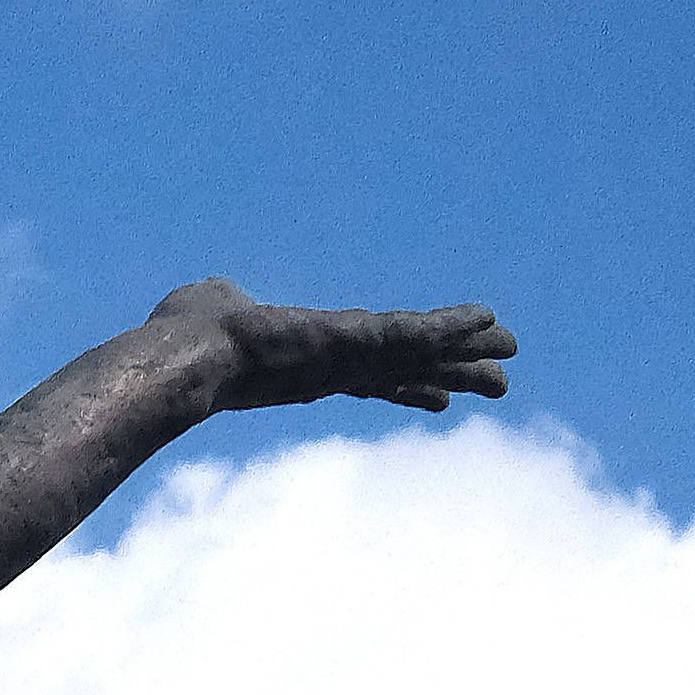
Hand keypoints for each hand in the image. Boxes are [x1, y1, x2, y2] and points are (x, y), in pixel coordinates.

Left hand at [154, 280, 514, 415]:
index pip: (373, 375)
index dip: (410, 382)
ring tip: (509, 370)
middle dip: (455, 376)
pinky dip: (448, 326)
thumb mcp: (215, 308)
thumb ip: (229, 303)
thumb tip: (217, 298)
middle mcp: (336, 369)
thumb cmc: (185, 339)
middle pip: (410, 373)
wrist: (186, 358)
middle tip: (501, 385)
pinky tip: (486, 319)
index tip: (441, 396)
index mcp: (311, 363)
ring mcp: (346, 360)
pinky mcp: (352, 343)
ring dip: (466, 357)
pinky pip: (411, 332)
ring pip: (420, 357)